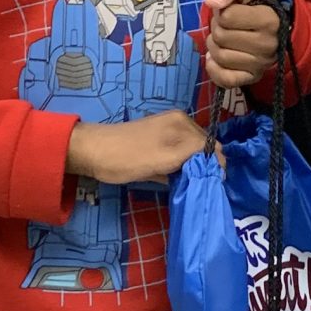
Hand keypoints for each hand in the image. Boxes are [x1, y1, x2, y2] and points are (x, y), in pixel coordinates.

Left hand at [65, 112, 204, 185]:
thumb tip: (219, 164)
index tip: (211, 187)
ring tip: (187, 184)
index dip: (215, 167)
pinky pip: (180, 154)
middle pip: (204, 149)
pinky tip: (175, 178)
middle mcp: (179, 123)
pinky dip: (181, 166)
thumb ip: (194, 157)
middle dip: (205, 167)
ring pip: (192, 153)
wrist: (92, 153)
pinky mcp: (158, 141)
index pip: (213, 147)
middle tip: (198, 187)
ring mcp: (168, 130)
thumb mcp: (164, 159)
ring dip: (193, 168)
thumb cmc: (126, 158)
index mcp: (182, 123)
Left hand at [202, 0, 280, 89]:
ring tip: (225, 38)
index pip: (227, 17)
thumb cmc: (254, 1)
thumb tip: (211, 1)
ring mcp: (261, 64)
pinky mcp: (253, 78)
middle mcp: (268, 45)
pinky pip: (225, 80)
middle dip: (217, 27)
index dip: (222, 11)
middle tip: (227, 24)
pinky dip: (214, 68)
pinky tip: (216, 58)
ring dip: (215, 45)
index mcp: (269, 20)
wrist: (272, 21)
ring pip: (220, 57)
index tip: (231, 9)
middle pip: (221, 37)